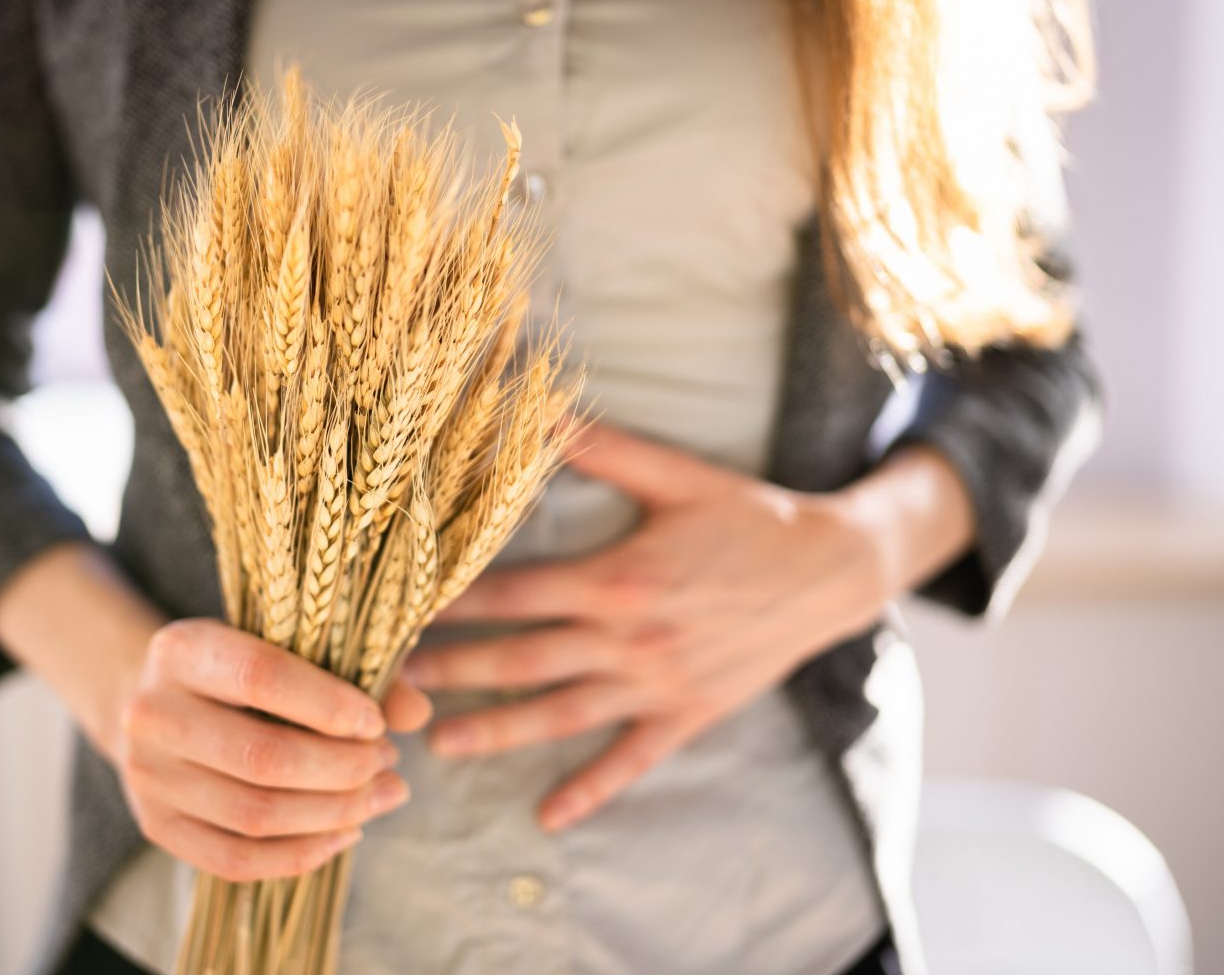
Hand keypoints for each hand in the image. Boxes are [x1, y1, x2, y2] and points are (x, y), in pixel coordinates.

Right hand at [115, 618, 432, 881]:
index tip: (376, 724)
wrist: (160, 703)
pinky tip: (345, 832)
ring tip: (383, 795)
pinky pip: (236, 861)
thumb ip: (355, 671)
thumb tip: (417, 713)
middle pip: (261, 757)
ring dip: (335, 813)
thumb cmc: (241, 670)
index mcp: (181, 649)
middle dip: (344, 768)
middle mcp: (150, 713)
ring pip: (254, 815)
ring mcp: (146, 776)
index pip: (261, 677)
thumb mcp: (286, 647)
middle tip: (389, 762)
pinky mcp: (156, 826)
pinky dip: (302, 855)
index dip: (328, 705)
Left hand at [401, 422, 900, 831]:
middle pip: (522, 659)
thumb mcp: (676, 474)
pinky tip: (548, 817)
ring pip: (560, 716)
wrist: (832, 571)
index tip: (401, 609)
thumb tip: (536, 407)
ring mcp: (656, 684)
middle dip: (453, 671)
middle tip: (391, 682)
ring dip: (496, 732)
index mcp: (617, 577)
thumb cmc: (748, 517)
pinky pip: (630, 760)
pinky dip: (589, 791)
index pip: (514, 593)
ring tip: (436, 744)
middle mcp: (629, 638)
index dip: (454, 603)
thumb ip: (601, 447)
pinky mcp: (685, 715)